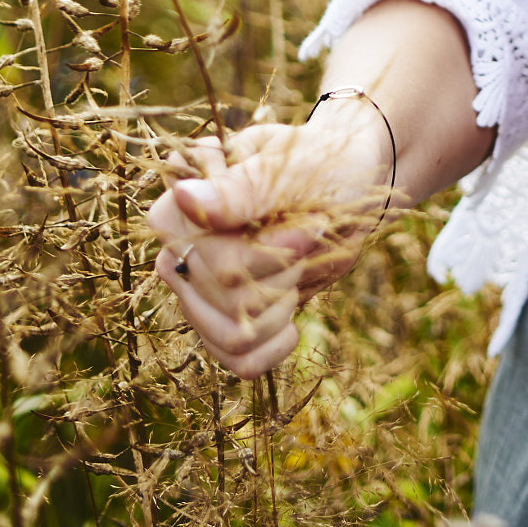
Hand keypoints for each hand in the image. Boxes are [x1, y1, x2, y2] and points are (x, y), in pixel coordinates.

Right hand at [147, 97, 392, 378]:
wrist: (348, 186)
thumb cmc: (322, 166)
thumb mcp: (295, 170)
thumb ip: (242, 189)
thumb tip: (183, 195)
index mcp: (184, 200)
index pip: (210, 260)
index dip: (268, 254)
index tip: (312, 224)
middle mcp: (179, 247)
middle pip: (228, 299)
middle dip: (284, 274)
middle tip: (309, 236)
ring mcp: (195, 289)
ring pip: (231, 335)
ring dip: (280, 307)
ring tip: (296, 267)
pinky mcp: (219, 319)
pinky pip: (236, 361)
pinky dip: (273, 346)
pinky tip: (291, 318)